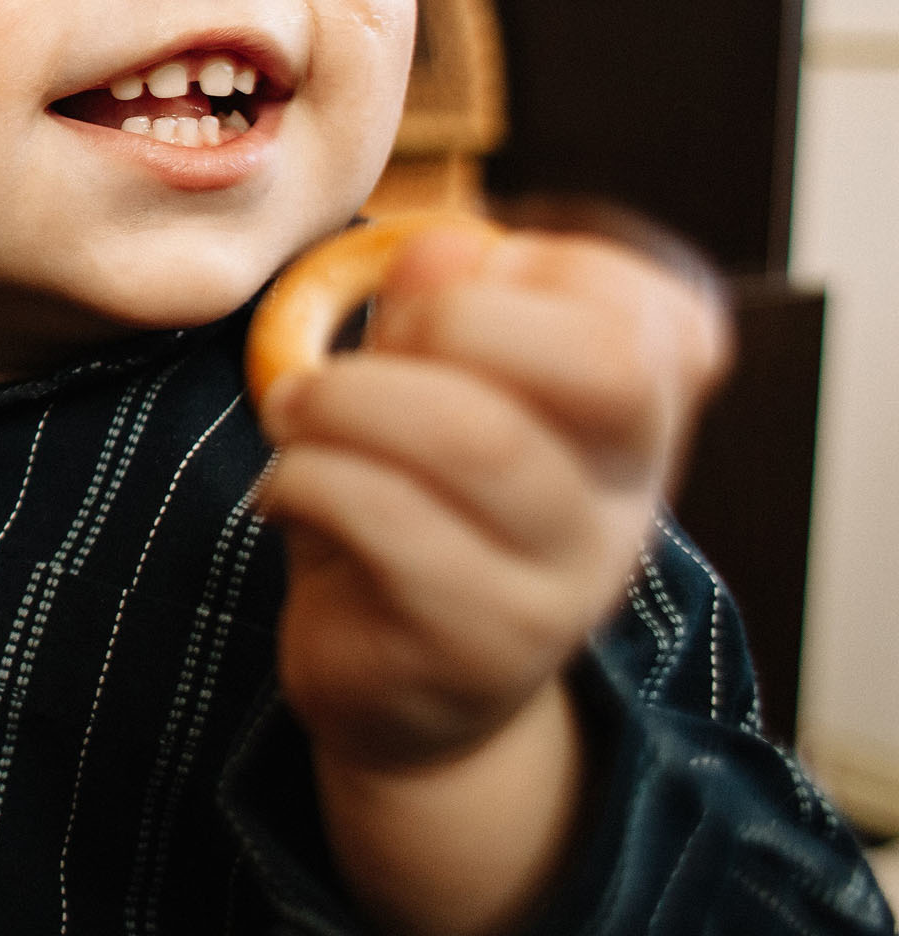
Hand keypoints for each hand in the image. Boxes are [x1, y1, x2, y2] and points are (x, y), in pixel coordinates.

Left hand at [256, 223, 729, 935]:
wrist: (399, 689)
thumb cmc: (407, 502)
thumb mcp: (420, 387)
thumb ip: (434, 313)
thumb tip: (446, 247)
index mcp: (630, 411)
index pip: (650, 304)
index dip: (536, 266)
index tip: (436, 294)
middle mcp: (626, 493)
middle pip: (597, 364)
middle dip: (449, 320)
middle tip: (353, 350)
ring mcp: (567, 577)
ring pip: (478, 440)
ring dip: (345, 401)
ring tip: (290, 413)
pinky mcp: (484, 644)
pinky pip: (393, 527)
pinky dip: (309, 482)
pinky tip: (285, 493)